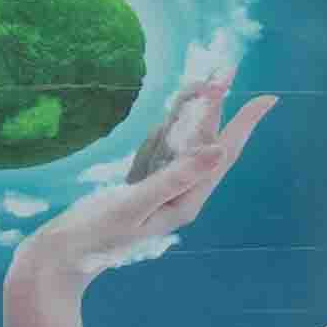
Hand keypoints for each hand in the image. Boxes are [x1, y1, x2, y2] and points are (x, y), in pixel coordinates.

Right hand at [18, 68, 270, 287]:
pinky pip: (160, 152)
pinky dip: (166, 129)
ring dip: (192, 112)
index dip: (244, 124)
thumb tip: (216, 152)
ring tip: (205, 80)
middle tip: (227, 68)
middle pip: (206, 144)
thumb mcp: (133, 204)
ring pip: (183, 144)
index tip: (268, 98)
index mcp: (185, 202)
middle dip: (218, 106)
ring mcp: (161, 191)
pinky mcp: (140, 188)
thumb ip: (174, 178)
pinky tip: (174, 112)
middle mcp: (180, 196)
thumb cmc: (92, 234)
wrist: (58, 257)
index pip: (222, 155)